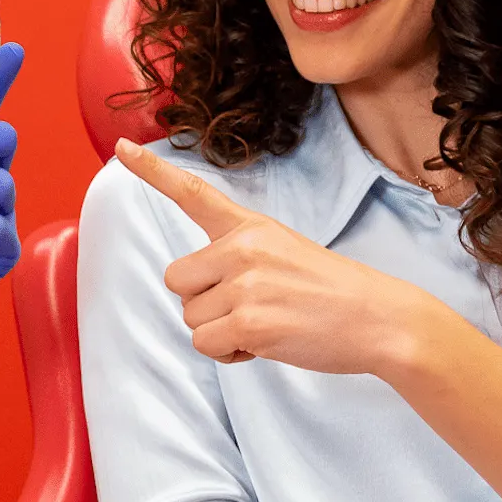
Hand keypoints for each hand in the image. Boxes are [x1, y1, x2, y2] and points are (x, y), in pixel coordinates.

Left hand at [112, 137, 435, 374]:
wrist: (381, 319)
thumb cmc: (329, 292)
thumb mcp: (283, 252)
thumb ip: (237, 257)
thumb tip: (193, 287)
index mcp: (250, 226)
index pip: (191, 192)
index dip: (151, 171)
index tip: (119, 146)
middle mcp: (242, 248)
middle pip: (176, 281)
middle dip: (203, 301)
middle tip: (251, 307)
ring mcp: (246, 284)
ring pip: (189, 318)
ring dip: (219, 331)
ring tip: (266, 324)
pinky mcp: (250, 323)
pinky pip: (206, 344)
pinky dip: (229, 354)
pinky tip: (264, 345)